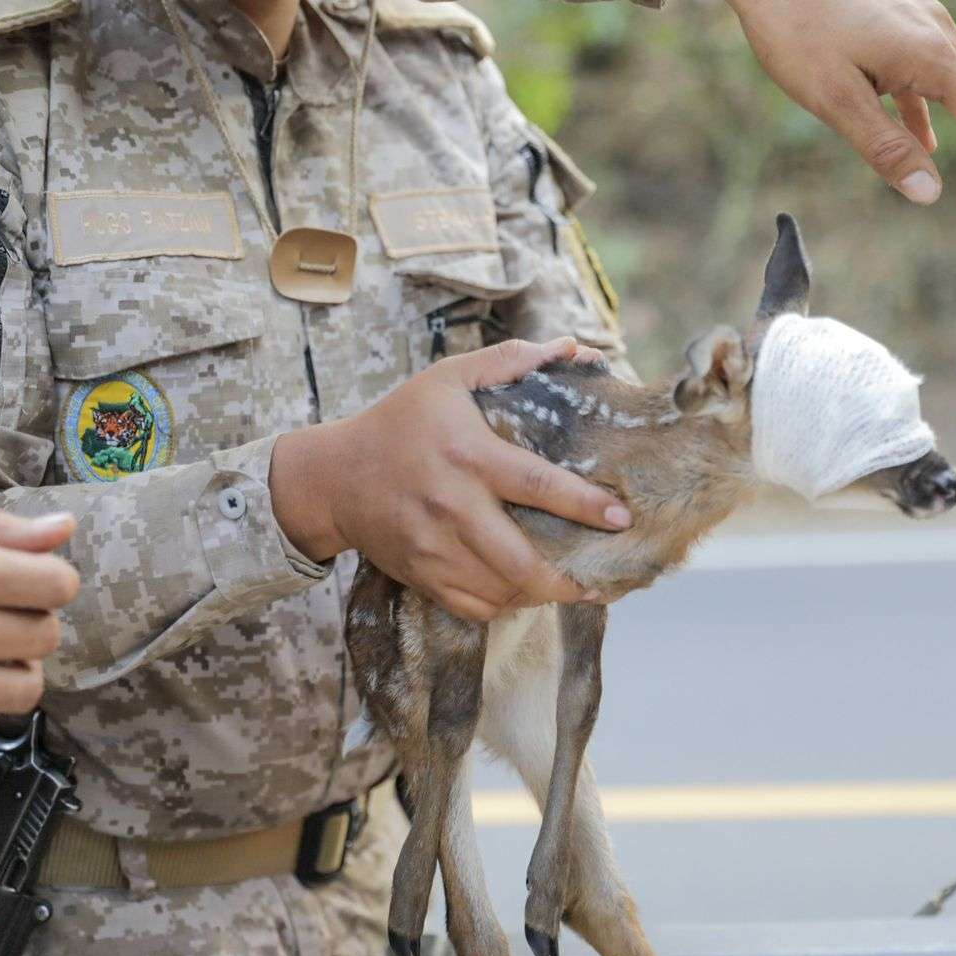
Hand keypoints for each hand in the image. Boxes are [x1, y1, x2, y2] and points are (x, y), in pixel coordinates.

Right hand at [272, 337, 630, 621]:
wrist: (334, 477)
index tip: (622, 518)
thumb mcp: (448, 378)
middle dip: (570, 578)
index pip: (540, 486)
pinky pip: (475, 607)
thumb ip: (510, 361)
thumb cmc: (400, 422)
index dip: (587, 506)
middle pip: (523, 561)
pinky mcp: (422, 576)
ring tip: (572, 585)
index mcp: (469, 456)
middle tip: (604, 576)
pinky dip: (507, 605)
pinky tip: (524, 592)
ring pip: (503, 591)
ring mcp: (434, 548)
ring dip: (543, 594)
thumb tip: (573, 347)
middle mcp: (453, 507)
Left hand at [667, 0, 955, 208]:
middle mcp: (937, 33)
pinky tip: (930, 139)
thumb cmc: (795, 29)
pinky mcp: (898, 18)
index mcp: (930, 55)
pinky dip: (940, 107)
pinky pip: (932, 70)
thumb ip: (884, 148)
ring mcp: (920, 21)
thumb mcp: (835, 100)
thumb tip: (928, 193)